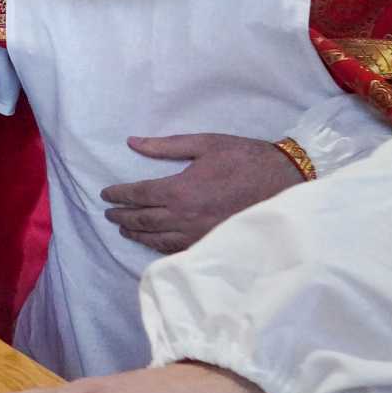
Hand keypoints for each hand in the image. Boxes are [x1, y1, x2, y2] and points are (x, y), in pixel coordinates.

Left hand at [102, 134, 305, 253]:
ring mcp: (198, 235)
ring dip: (137, 234)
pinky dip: (159, 247)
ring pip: (157, 239)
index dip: (118, 195)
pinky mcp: (211, 245)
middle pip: (142, 220)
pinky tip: (153, 243)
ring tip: (124, 230)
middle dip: (122, 216)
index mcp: (180, 190)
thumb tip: (132, 142)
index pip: (138, 195)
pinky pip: (177, 250)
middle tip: (109, 214)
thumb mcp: (205, 143)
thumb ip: (165, 146)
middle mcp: (184, 217)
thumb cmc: (245, 158)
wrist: (285, 181)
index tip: (106, 195)